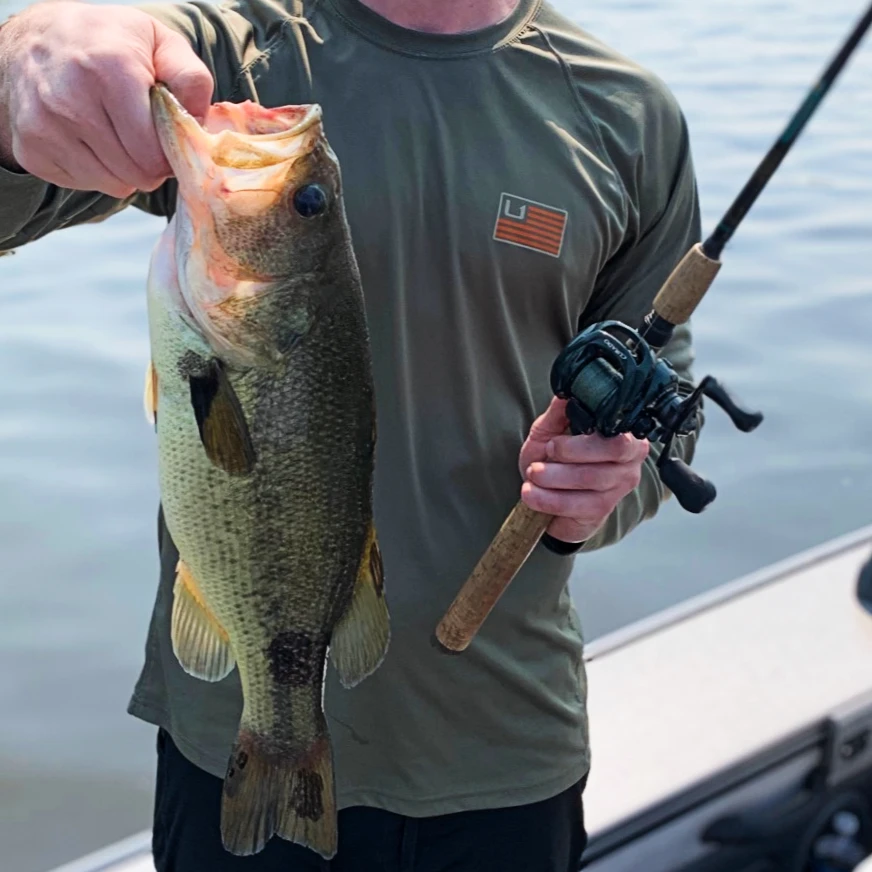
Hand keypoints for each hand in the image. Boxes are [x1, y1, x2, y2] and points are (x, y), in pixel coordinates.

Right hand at [0, 1, 212, 195]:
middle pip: (137, 175)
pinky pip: (84, 184)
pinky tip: (89, 138)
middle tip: (142, 136)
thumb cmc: (109, 42)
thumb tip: (199, 125)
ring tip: (115, 133)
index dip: (168, 153)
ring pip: (112, 185)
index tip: (163, 135)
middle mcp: (70, 100)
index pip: (154, 154)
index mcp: (110, 70)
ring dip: (124, 169)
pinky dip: (95, 170)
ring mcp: (44, 127)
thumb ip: (191, 78)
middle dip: (149, 163)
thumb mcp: (158, 41)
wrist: (36, 39)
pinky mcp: (31, 150)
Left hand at [518, 397, 649, 543]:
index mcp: (623, 432)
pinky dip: (549, 499)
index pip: (619, 427)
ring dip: (554, 476)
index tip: (555, 439)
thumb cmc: (554, 458)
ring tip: (532, 473)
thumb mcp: (551, 430)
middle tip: (546, 452)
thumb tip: (566, 387)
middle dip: (572, 452)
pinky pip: (578, 505)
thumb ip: (559, 411)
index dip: (589, 432)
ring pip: (592, 478)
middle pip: (613, 449)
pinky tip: (531, 494)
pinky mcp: (601, 511)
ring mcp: (619, 487)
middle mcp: (630, 459)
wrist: (546, 493)